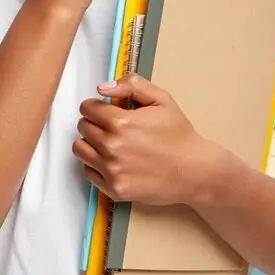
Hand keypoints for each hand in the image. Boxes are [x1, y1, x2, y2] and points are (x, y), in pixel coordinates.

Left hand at [73, 73, 221, 206]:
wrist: (194, 171)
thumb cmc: (179, 134)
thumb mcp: (161, 99)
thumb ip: (131, 85)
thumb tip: (102, 88)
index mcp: (120, 122)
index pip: (87, 108)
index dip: (96, 106)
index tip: (106, 111)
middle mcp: (111, 147)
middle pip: (82, 128)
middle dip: (94, 123)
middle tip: (111, 127)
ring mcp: (111, 170)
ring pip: (80, 150)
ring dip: (90, 143)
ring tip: (109, 143)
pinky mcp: (114, 189)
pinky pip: (88, 172)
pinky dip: (95, 165)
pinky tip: (112, 161)